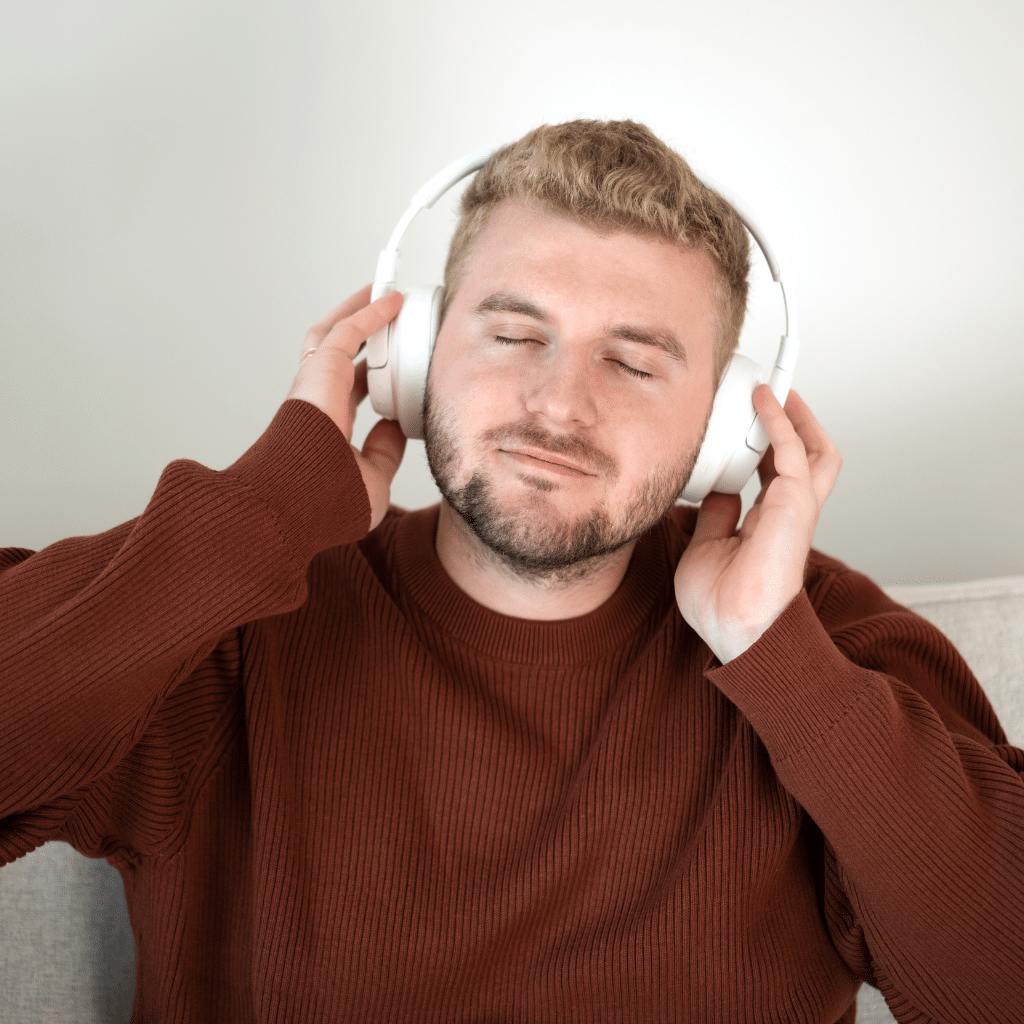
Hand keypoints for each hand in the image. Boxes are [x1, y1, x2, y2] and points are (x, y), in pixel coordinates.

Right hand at [286, 285, 405, 528]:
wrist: (304, 501)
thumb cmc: (327, 502)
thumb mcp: (372, 477)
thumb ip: (384, 451)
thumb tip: (398, 425)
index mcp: (327, 426)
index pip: (351, 392)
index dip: (373, 375)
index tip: (396, 365)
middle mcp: (318, 400)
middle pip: (341, 354)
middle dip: (364, 333)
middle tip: (389, 317)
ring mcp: (315, 382)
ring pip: (336, 334)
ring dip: (360, 312)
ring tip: (385, 293)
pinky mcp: (320, 368)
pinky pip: (348, 330)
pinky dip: (369, 312)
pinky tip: (391, 300)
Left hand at [674, 385, 841, 662]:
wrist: (737, 630)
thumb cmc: (722, 605)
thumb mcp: (706, 547)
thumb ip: (716, 515)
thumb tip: (716, 490)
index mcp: (769, 524)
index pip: (777, 472)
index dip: (768, 442)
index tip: (748, 417)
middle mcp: (788, 513)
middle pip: (807, 455)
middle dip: (794, 422)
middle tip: (772, 393)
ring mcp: (796, 509)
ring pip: (813, 449)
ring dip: (796, 415)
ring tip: (775, 387)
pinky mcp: (795, 505)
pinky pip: (792, 451)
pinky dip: (780, 421)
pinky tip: (765, 401)